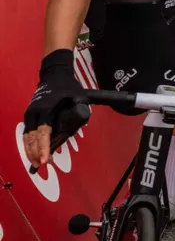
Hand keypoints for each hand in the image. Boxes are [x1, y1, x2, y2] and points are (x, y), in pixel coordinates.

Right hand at [22, 50, 82, 168]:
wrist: (54, 75)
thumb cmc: (68, 87)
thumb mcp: (79, 96)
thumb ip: (80, 109)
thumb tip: (81, 124)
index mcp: (46, 109)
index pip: (43, 132)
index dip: (43, 147)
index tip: (44, 159)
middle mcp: (34, 112)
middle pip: (32, 138)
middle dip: (35, 153)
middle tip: (41, 165)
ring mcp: (30, 114)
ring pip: (27, 137)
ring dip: (30, 151)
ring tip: (36, 164)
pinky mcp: (29, 115)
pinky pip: (27, 133)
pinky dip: (29, 144)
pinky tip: (33, 153)